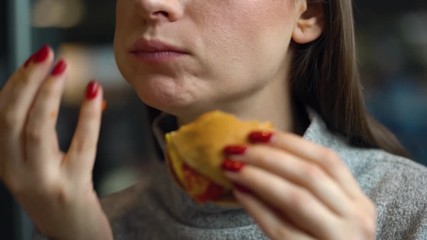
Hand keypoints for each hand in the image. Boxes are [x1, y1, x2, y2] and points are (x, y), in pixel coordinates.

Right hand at [0, 45, 111, 239]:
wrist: (73, 235)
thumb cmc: (54, 191)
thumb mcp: (32, 164)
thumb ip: (29, 133)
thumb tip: (40, 86)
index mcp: (5, 161)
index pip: (1, 115)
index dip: (16, 83)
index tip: (35, 59)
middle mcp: (16, 172)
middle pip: (12, 118)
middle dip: (27, 81)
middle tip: (47, 54)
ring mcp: (43, 182)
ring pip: (38, 131)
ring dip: (49, 94)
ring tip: (64, 67)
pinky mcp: (73, 188)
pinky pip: (81, 146)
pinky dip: (88, 117)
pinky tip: (95, 93)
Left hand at [222, 131, 375, 239]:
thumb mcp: (330, 215)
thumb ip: (308, 190)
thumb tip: (262, 155)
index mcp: (360, 202)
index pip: (327, 160)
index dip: (292, 143)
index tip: (260, 134)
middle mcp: (355, 218)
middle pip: (309, 175)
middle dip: (269, 157)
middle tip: (237, 148)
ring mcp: (338, 239)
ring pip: (296, 198)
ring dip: (259, 178)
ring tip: (232, 167)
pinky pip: (280, 228)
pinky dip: (257, 207)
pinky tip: (239, 193)